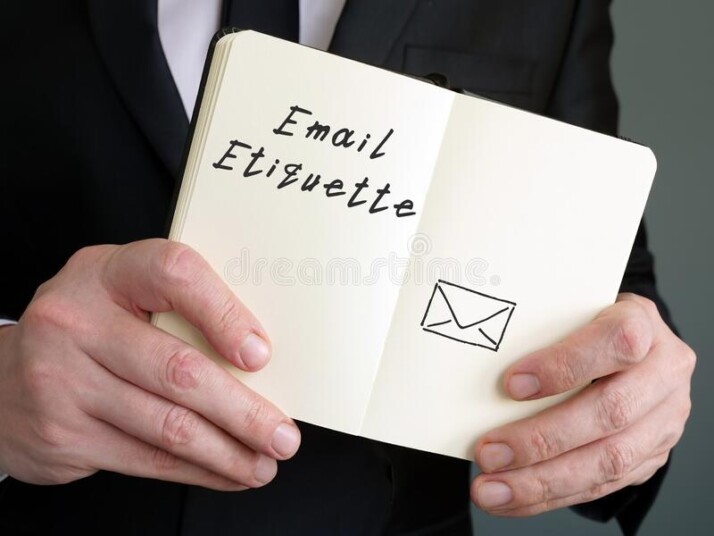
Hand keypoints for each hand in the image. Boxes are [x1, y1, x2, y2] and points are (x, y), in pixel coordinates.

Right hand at [0, 239, 299, 489]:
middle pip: (179, 370)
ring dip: (228, 452)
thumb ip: (179, 310)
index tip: (261, 354)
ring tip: (265, 462)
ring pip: (167, 425)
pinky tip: (226, 473)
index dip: (224, 313)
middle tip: (283, 434)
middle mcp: (77, 321)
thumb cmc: (88, 327)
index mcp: (108, 272)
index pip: (175, 274)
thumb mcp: (124, 296)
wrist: (2, 378)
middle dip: (243, 411)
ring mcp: (64, 380)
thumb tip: (258, 357)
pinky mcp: (64, 434)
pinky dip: (196, 471)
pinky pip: (146, 459)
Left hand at [471, 293, 694, 515]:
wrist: (631, 348)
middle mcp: (664, 372)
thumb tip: (475, 358)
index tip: (511, 384)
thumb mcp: (568, 309)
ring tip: (491, 489)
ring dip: (542, 482)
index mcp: (641, 322)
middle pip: (610, 412)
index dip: (565, 365)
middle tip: (488, 453)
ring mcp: (663, 419)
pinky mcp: (651, 456)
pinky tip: (512, 499)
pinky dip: (550, 496)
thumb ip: (538, 328)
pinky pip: (601, 485)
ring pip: (608, 460)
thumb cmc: (583, 325)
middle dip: (541, 439)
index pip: (616, 341)